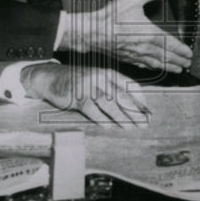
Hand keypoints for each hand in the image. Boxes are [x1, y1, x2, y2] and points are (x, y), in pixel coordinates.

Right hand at [20, 63, 148, 126]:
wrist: (51, 77)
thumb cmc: (78, 81)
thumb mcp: (96, 79)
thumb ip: (112, 88)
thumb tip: (132, 105)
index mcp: (108, 72)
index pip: (130, 85)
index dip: (141, 99)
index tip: (148, 111)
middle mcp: (100, 77)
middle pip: (122, 96)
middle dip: (135, 111)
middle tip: (144, 123)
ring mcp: (88, 86)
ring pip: (109, 104)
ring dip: (121, 117)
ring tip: (130, 127)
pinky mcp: (77, 97)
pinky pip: (92, 110)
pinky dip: (101, 119)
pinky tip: (109, 126)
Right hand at [60, 0, 192, 72]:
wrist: (91, 32)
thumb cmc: (111, 16)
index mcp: (150, 34)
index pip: (171, 44)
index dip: (182, 50)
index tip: (190, 53)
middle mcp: (146, 47)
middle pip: (167, 56)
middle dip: (179, 60)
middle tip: (188, 64)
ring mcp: (136, 55)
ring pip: (157, 64)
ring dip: (169, 66)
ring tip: (178, 69)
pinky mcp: (127, 58)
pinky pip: (144, 65)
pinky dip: (154, 68)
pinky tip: (156, 68)